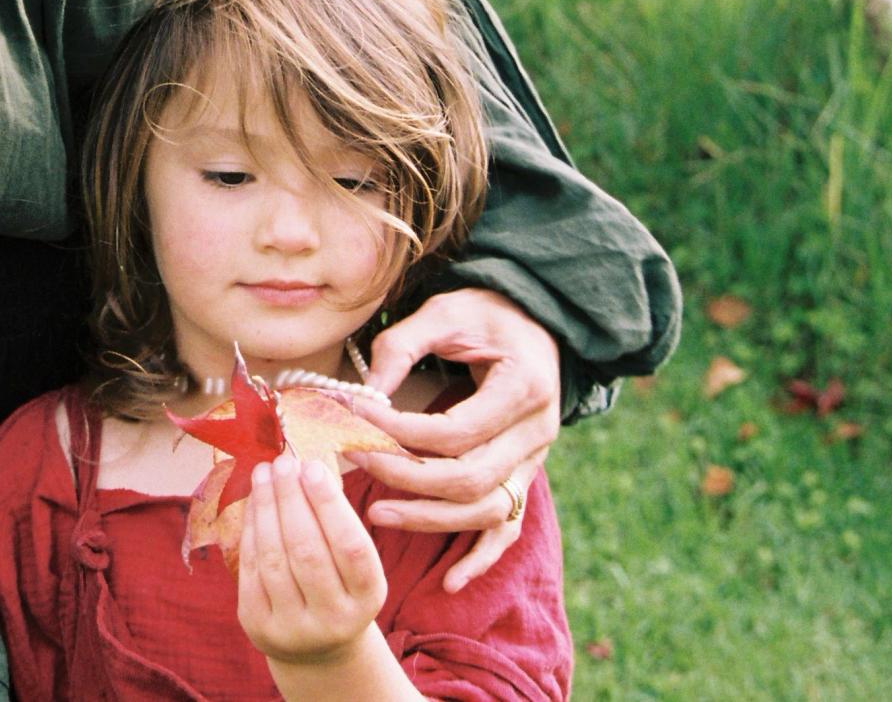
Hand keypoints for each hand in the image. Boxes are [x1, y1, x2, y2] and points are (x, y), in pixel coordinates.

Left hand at [236, 455, 387, 666]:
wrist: (315, 646)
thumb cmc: (338, 585)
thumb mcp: (353, 564)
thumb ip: (338, 522)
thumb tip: (307, 468)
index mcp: (367, 598)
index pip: (349, 547)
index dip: (328, 504)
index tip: (311, 466)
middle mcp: (334, 618)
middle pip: (307, 550)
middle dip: (291, 498)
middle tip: (282, 462)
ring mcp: (294, 627)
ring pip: (274, 558)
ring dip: (266, 508)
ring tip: (264, 474)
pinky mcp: (259, 626)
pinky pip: (250, 569)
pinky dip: (250, 530)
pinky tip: (254, 503)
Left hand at [345, 287, 560, 591]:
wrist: (536, 320)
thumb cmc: (486, 312)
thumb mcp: (445, 311)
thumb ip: (400, 347)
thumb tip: (361, 395)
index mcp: (524, 388)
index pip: (457, 432)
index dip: (403, 434)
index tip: (357, 419)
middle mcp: (537, 432)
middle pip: (470, 479)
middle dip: (405, 477)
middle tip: (355, 461)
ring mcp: (534, 461)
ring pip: (486, 510)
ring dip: (430, 519)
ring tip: (376, 512)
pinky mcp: (524, 477)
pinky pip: (507, 528)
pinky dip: (481, 558)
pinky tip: (451, 580)